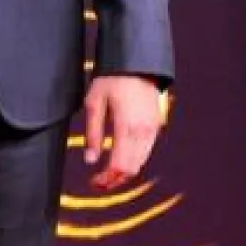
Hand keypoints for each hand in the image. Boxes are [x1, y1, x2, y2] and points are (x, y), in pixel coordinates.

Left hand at [84, 76, 164, 190]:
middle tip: (98, 183)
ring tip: (107, 174)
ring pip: (140, 163)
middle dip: (114, 181)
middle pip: (131, 169)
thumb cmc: (112, 79)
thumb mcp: (94, 103)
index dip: (106, 179)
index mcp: (126, 127)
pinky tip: (120, 159)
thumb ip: (92, 133)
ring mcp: (151, 129)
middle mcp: (142, 132)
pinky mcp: (155, 126)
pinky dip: (133, 161)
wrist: (136, 63)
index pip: (118, 166)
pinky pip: (146, 151)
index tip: (93, 182)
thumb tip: (90, 160)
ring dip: (124, 173)